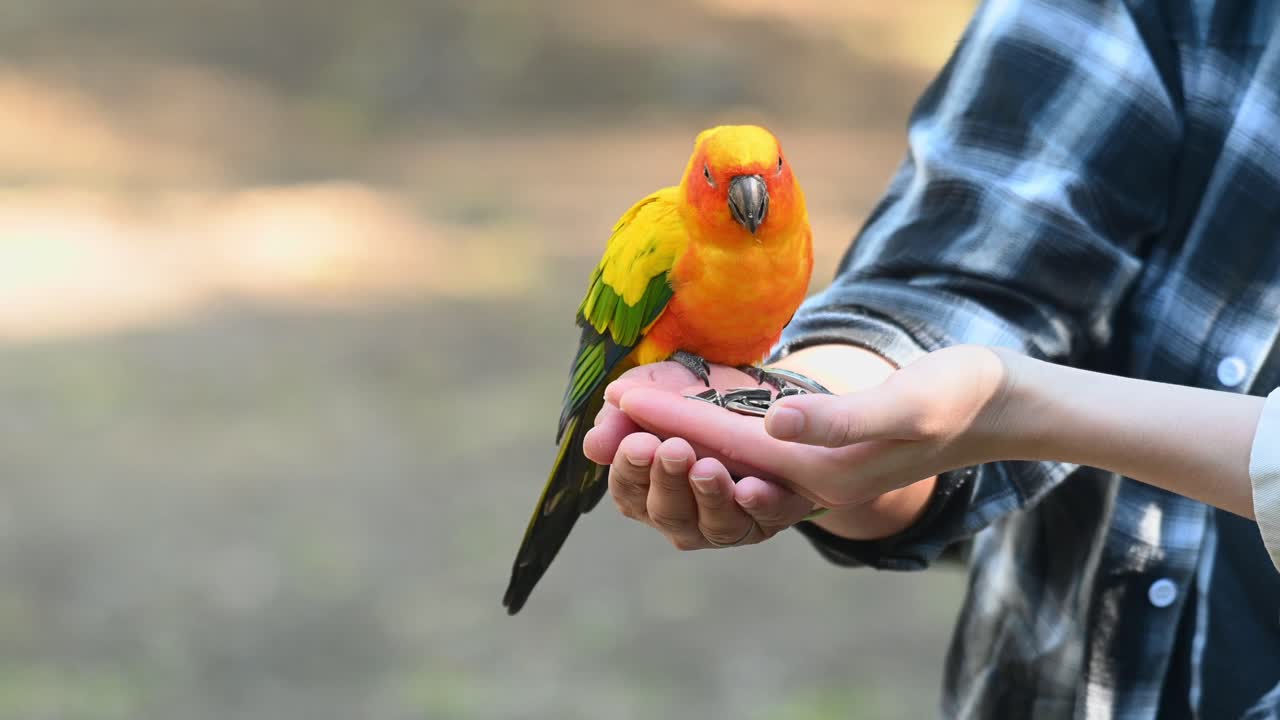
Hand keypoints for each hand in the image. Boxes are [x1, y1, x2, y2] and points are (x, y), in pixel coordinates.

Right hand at [585, 363, 814, 548]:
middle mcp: (682, 515)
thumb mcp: (655, 392)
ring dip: (710, 496)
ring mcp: (725, 522)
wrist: (761, 392)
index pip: (628, 489)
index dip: (631, 469)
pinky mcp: (770, 516)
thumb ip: (621, 418)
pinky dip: (758, 505)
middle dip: (669, 481)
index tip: (638, 442)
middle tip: (675, 449)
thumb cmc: (696, 396)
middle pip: (667, 512)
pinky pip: (765, 518)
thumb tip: (594, 447)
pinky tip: (751, 487)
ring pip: (714, 524)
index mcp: (646, 488)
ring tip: (708, 468)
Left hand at [610, 345, 1013, 509]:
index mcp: (826, 474)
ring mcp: (815, 474)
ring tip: (622, 423)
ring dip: (672, 445)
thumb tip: (773, 424)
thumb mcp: (909, 402)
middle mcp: (811, 483)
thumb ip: (842, 419)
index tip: (617, 399)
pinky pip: (745, 455)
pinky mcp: (819, 458)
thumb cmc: (960, 396)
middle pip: (713, 468)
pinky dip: (705, 438)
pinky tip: (679, 423)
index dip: (669, 420)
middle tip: (598, 421)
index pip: (727, 445)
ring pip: (723, 467)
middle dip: (653, 444)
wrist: (999, 407)